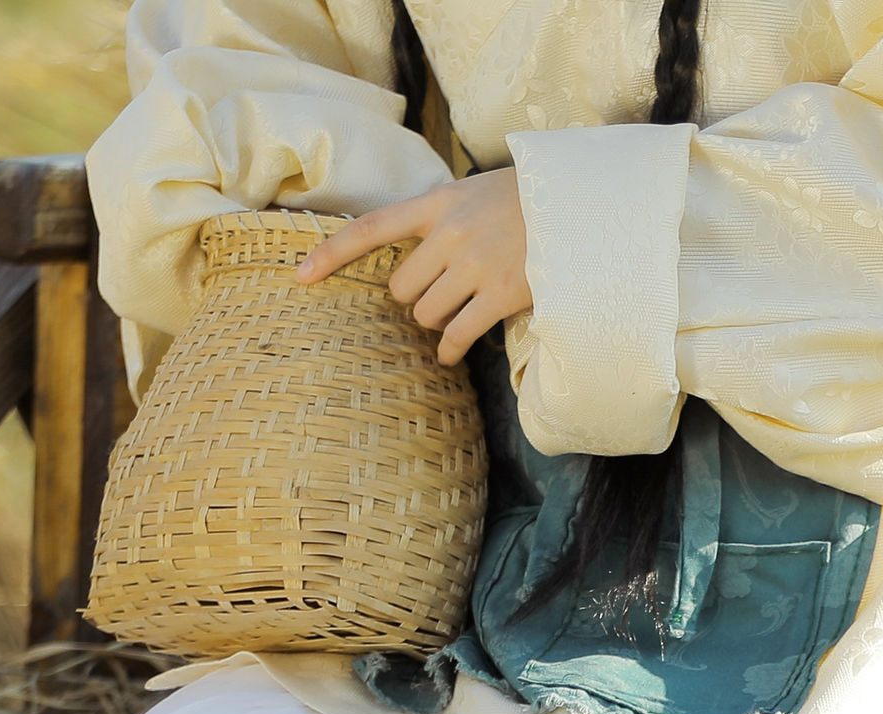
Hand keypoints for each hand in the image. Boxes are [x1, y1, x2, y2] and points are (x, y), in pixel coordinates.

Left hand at [300, 174, 530, 364]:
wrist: (582, 204)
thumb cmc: (530, 200)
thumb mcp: (477, 190)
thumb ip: (443, 214)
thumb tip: (417, 251)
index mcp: (439, 203)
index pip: (372, 228)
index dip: (331, 254)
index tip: (300, 276)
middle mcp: (451, 234)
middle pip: (402, 288)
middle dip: (415, 300)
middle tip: (439, 297)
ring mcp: (476, 265)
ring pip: (427, 314)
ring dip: (437, 322)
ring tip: (459, 313)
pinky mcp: (502, 293)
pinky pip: (458, 335)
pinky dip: (450, 350)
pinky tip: (451, 354)